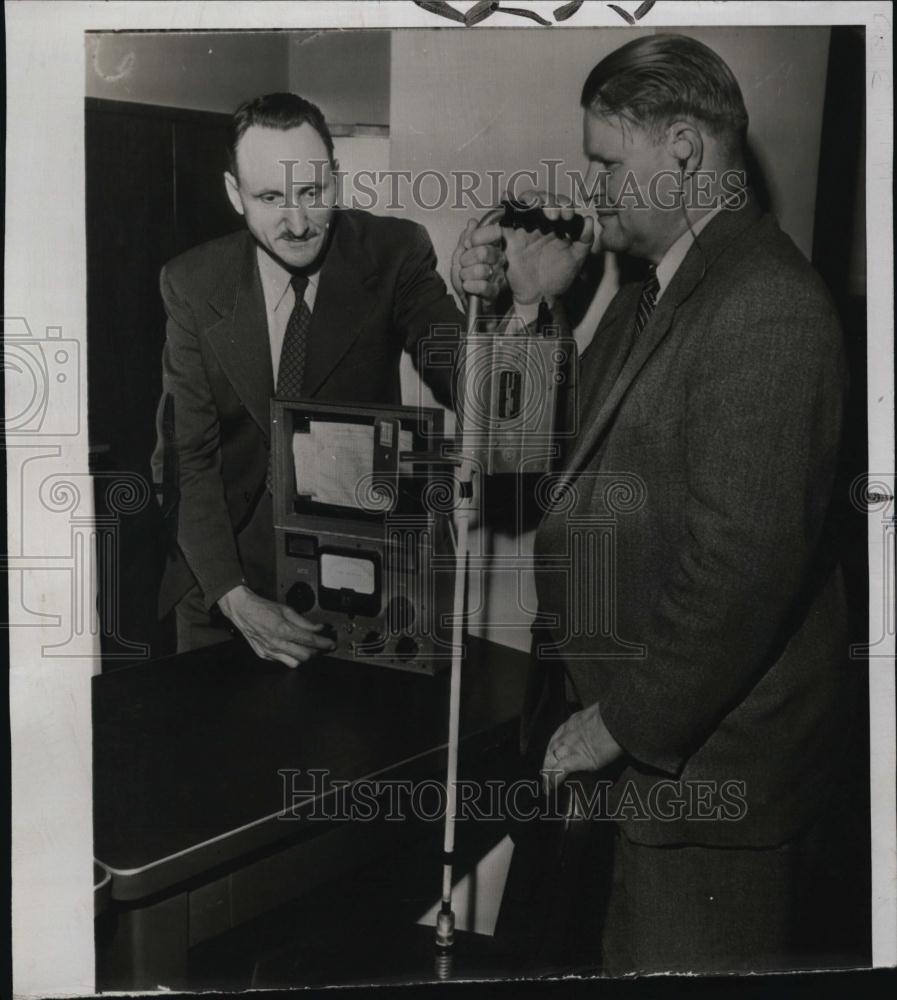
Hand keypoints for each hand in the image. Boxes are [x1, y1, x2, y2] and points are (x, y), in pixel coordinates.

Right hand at [218, 585, 335, 667]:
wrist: (242, 610)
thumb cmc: (263, 608)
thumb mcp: (287, 610)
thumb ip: (304, 622)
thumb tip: (319, 628)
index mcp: (283, 629)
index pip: (310, 641)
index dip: (324, 644)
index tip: (331, 644)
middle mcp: (276, 643)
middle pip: (305, 656)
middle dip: (317, 652)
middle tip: (323, 647)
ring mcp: (269, 651)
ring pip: (295, 663)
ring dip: (305, 657)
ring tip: (309, 649)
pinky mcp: (264, 655)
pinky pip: (283, 661)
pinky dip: (291, 657)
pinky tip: (293, 649)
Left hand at [451, 217, 507, 306]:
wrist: (466, 299)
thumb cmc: (466, 276)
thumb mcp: (460, 254)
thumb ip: (466, 238)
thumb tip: (472, 223)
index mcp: (492, 246)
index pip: (495, 232)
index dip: (478, 236)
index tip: (468, 243)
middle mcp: (498, 259)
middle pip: (485, 251)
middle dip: (467, 258)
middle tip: (464, 263)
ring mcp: (498, 275)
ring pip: (482, 270)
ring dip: (467, 274)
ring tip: (466, 276)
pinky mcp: (495, 291)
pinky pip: (484, 286)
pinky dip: (471, 286)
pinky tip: (467, 285)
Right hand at [502, 190, 593, 306]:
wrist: (539, 296)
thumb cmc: (558, 278)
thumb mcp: (576, 259)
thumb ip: (585, 240)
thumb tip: (589, 220)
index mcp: (558, 226)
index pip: (561, 205)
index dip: (564, 205)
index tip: (567, 217)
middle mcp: (542, 222)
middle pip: (543, 199)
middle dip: (549, 201)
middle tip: (553, 215)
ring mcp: (525, 227)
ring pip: (525, 202)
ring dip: (531, 199)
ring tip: (535, 205)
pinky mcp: (510, 235)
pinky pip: (505, 217)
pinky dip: (505, 204)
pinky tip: (507, 198)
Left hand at [541, 700, 623, 794]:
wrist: (616, 720)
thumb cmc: (611, 717)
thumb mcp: (596, 715)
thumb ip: (591, 723)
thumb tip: (597, 728)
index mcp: (571, 723)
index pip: (556, 738)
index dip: (553, 749)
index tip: (553, 756)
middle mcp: (566, 734)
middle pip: (550, 751)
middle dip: (546, 763)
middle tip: (545, 774)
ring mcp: (569, 746)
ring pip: (551, 761)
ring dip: (547, 774)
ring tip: (546, 786)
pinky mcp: (577, 759)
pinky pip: (560, 771)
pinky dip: (554, 780)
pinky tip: (551, 788)